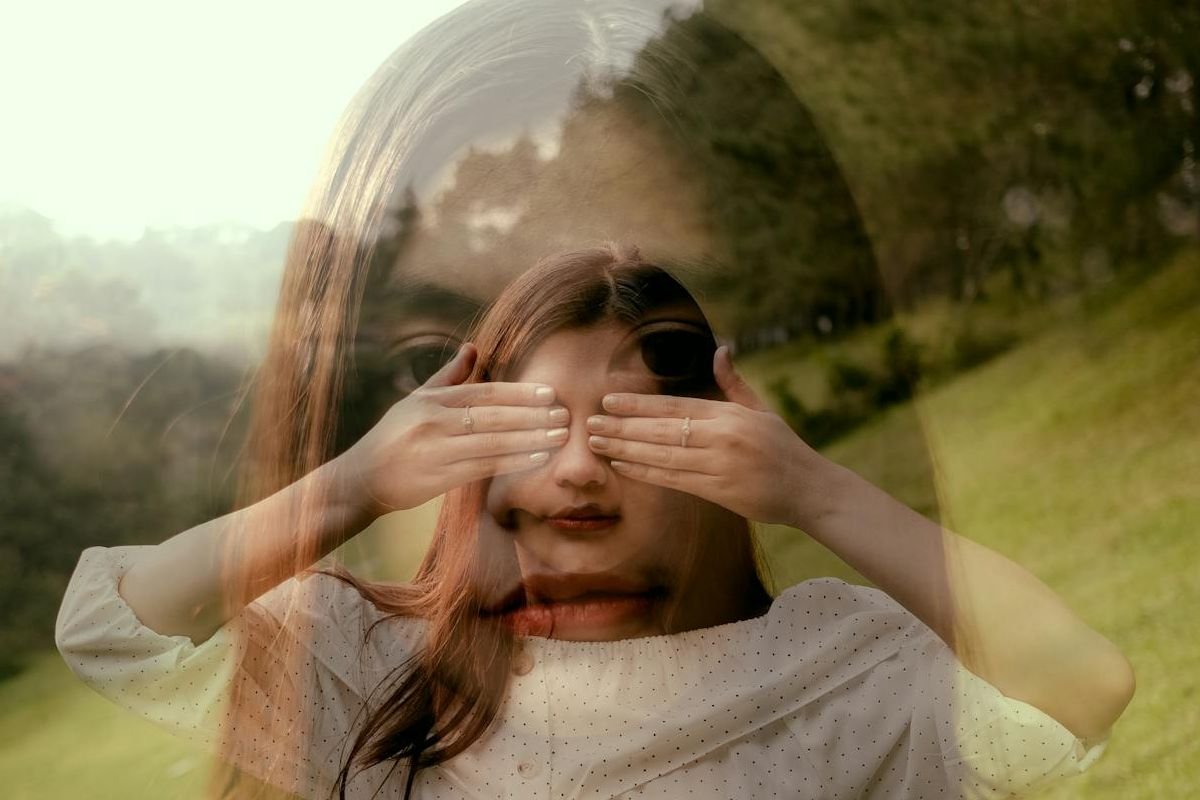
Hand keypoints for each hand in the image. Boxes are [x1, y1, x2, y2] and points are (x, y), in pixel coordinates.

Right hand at [335, 343, 569, 516]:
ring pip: (492, 443)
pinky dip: (511, 462)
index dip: (520, 393)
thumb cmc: (394, 436)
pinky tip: (535, 459)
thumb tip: (474, 347)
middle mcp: (434, 422)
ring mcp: (436, 451)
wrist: (361, 478)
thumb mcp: (416, 400)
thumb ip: (449, 376)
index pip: (484, 393)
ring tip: (558, 437)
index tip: (549, 393)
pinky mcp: (438, 478)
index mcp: (432, 401)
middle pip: (493, 416)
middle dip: (532, 416)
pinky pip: (483, 468)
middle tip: (564, 414)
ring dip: (530, 440)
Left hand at [585, 346, 829, 526]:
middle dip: (622, 427)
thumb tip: (721, 350)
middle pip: (661, 430)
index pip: (674, 406)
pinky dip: (646, 473)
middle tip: (589, 423)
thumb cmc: (783, 448)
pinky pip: (674, 480)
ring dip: (625, 450)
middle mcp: (722, 437)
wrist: (810, 489)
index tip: (609, 401)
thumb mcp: (761, 410)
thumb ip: (734, 383)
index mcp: (729, 414)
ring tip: (597, 444)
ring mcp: (720, 465)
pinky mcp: (719, 491)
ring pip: (662, 456)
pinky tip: (623, 467)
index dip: (639, 404)